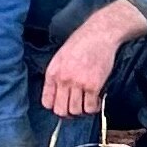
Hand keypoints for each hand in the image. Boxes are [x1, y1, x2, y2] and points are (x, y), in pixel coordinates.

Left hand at [41, 0, 145, 118]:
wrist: (99, 34)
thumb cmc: (81, 43)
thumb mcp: (60, 57)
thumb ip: (56, 76)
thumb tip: (57, 95)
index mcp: (52, 73)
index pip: (47, 102)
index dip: (55, 106)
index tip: (64, 104)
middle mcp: (63, 80)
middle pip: (61, 110)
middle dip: (68, 113)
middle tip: (76, 107)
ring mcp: (78, 83)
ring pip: (76, 111)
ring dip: (82, 110)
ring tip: (87, 102)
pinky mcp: (93, 85)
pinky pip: (91, 107)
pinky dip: (94, 107)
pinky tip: (96, 100)